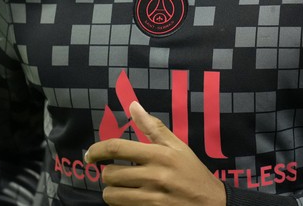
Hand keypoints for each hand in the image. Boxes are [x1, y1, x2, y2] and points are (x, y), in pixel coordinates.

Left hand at [84, 101, 225, 205]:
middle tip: (114, 173)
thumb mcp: (178, 146)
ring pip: (112, 195)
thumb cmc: (192, 172)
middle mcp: (154, 175)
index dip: (97, 150)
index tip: (90, 155)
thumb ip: (153, 127)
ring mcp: (152, 198)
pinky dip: (121, 204)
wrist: (212, 204)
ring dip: (112, 192)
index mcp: (159, 154)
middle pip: (111, 173)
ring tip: (121, 188)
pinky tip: (130, 199)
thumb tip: (133, 105)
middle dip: (107, 174)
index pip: (117, 148)